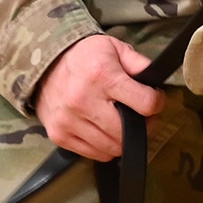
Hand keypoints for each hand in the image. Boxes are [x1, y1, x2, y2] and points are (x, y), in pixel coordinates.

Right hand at [33, 34, 165, 159]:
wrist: (46, 62)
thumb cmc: (84, 56)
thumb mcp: (114, 48)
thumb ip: (139, 63)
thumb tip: (156, 79)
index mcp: (102, 76)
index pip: (145, 103)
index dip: (156, 102)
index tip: (155, 100)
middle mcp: (84, 101)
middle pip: (127, 132)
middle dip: (143, 126)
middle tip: (141, 116)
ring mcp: (70, 121)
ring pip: (112, 148)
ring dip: (123, 139)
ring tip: (122, 122)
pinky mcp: (59, 135)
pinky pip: (94, 154)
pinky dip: (105, 146)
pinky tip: (104, 129)